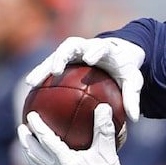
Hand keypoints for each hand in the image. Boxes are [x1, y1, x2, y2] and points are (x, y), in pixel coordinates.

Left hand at [18, 104, 129, 164]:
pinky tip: (35, 156)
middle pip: (33, 152)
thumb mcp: (107, 149)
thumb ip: (104, 127)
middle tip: (22, 126)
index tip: (32, 114)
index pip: (46, 139)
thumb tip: (103, 106)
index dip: (37, 126)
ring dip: (27, 149)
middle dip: (25, 138)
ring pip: (34, 162)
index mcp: (66, 160)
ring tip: (24, 139)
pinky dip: (34, 161)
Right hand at [25, 36, 144, 121]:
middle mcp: (85, 46)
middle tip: (55, 70)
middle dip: (62, 56)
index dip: (94, 50)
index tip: (89, 58)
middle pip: (70, 46)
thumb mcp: (132, 81)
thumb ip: (133, 97)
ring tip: (32, 83)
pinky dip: (41, 76)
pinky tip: (31, 92)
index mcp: (104, 48)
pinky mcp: (64, 58)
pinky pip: (50, 66)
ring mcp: (72, 51)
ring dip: (43, 68)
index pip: (99, 46)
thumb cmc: (124, 68)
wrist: (116, 53)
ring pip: (54, 56)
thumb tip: (134, 119)